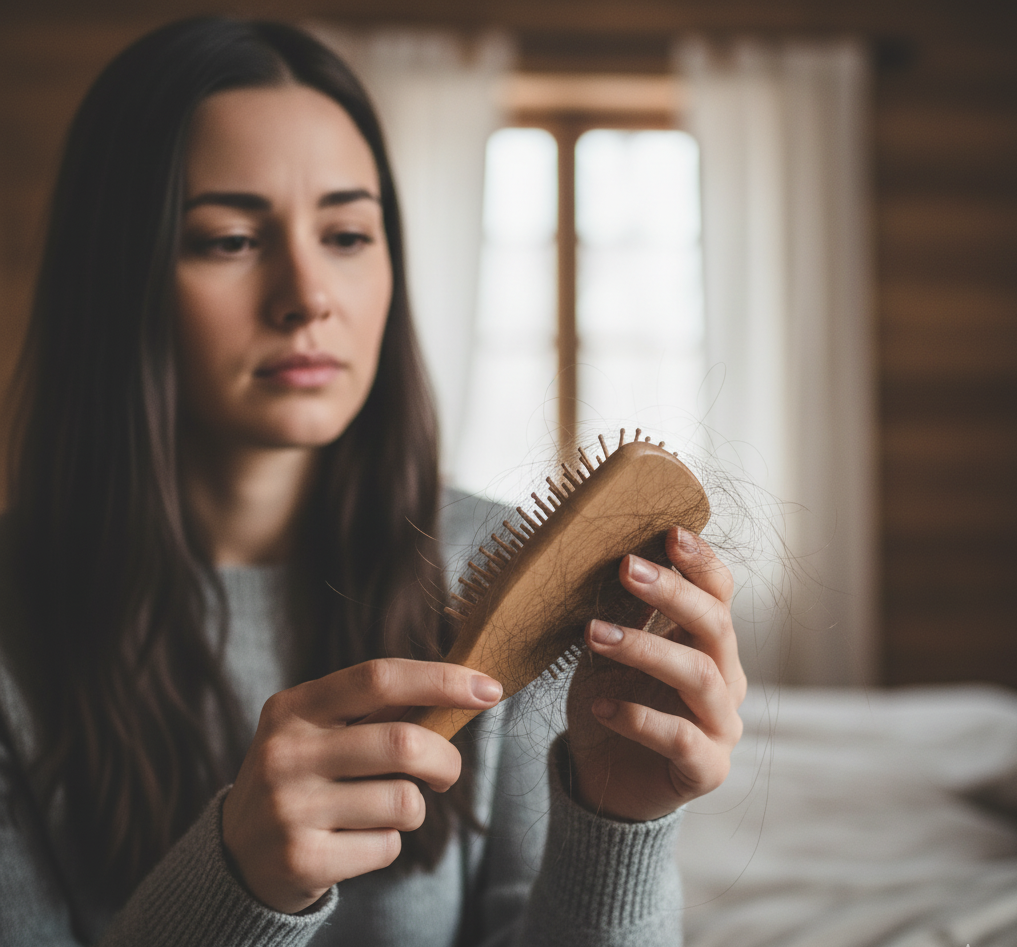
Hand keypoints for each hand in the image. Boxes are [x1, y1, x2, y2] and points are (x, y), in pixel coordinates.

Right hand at [221, 659, 502, 913]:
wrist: (238, 854)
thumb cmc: (304, 777)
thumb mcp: (319, 730)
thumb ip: (377, 710)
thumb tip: (464, 686)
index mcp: (294, 706)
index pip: (379, 677)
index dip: (441, 680)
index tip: (489, 689)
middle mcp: (286, 752)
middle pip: (404, 743)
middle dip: (446, 759)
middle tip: (447, 772)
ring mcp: (290, 808)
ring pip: (404, 802)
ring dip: (413, 808)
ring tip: (385, 810)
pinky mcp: (301, 859)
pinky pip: (387, 846)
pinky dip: (389, 843)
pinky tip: (358, 841)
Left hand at [566, 527, 745, 821]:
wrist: (607, 783)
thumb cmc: (613, 702)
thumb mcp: (613, 650)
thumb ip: (626, 612)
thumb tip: (615, 554)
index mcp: (708, 644)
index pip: (719, 594)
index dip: (700, 561)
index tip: (669, 532)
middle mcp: (725, 679)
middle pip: (716, 625)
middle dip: (672, 593)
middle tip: (628, 568)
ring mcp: (721, 725)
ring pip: (699, 676)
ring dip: (645, 649)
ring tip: (594, 633)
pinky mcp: (705, 767)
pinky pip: (679, 737)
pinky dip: (638, 717)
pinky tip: (602, 706)